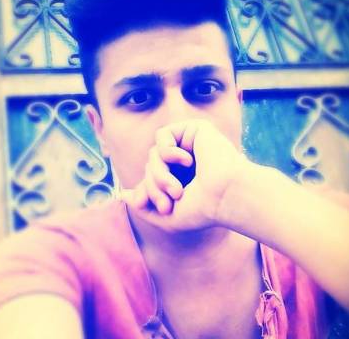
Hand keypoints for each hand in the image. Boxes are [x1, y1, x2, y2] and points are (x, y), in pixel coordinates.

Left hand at [121, 119, 248, 231]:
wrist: (225, 197)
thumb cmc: (203, 210)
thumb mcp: (168, 217)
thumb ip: (144, 206)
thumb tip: (123, 195)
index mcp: (181, 178)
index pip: (150, 179)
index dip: (148, 191)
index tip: (162, 207)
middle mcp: (184, 162)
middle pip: (150, 167)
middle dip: (154, 187)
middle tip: (170, 202)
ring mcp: (189, 145)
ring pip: (153, 154)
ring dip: (159, 174)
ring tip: (177, 189)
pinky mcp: (194, 130)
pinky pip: (162, 135)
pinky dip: (167, 151)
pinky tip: (186, 161)